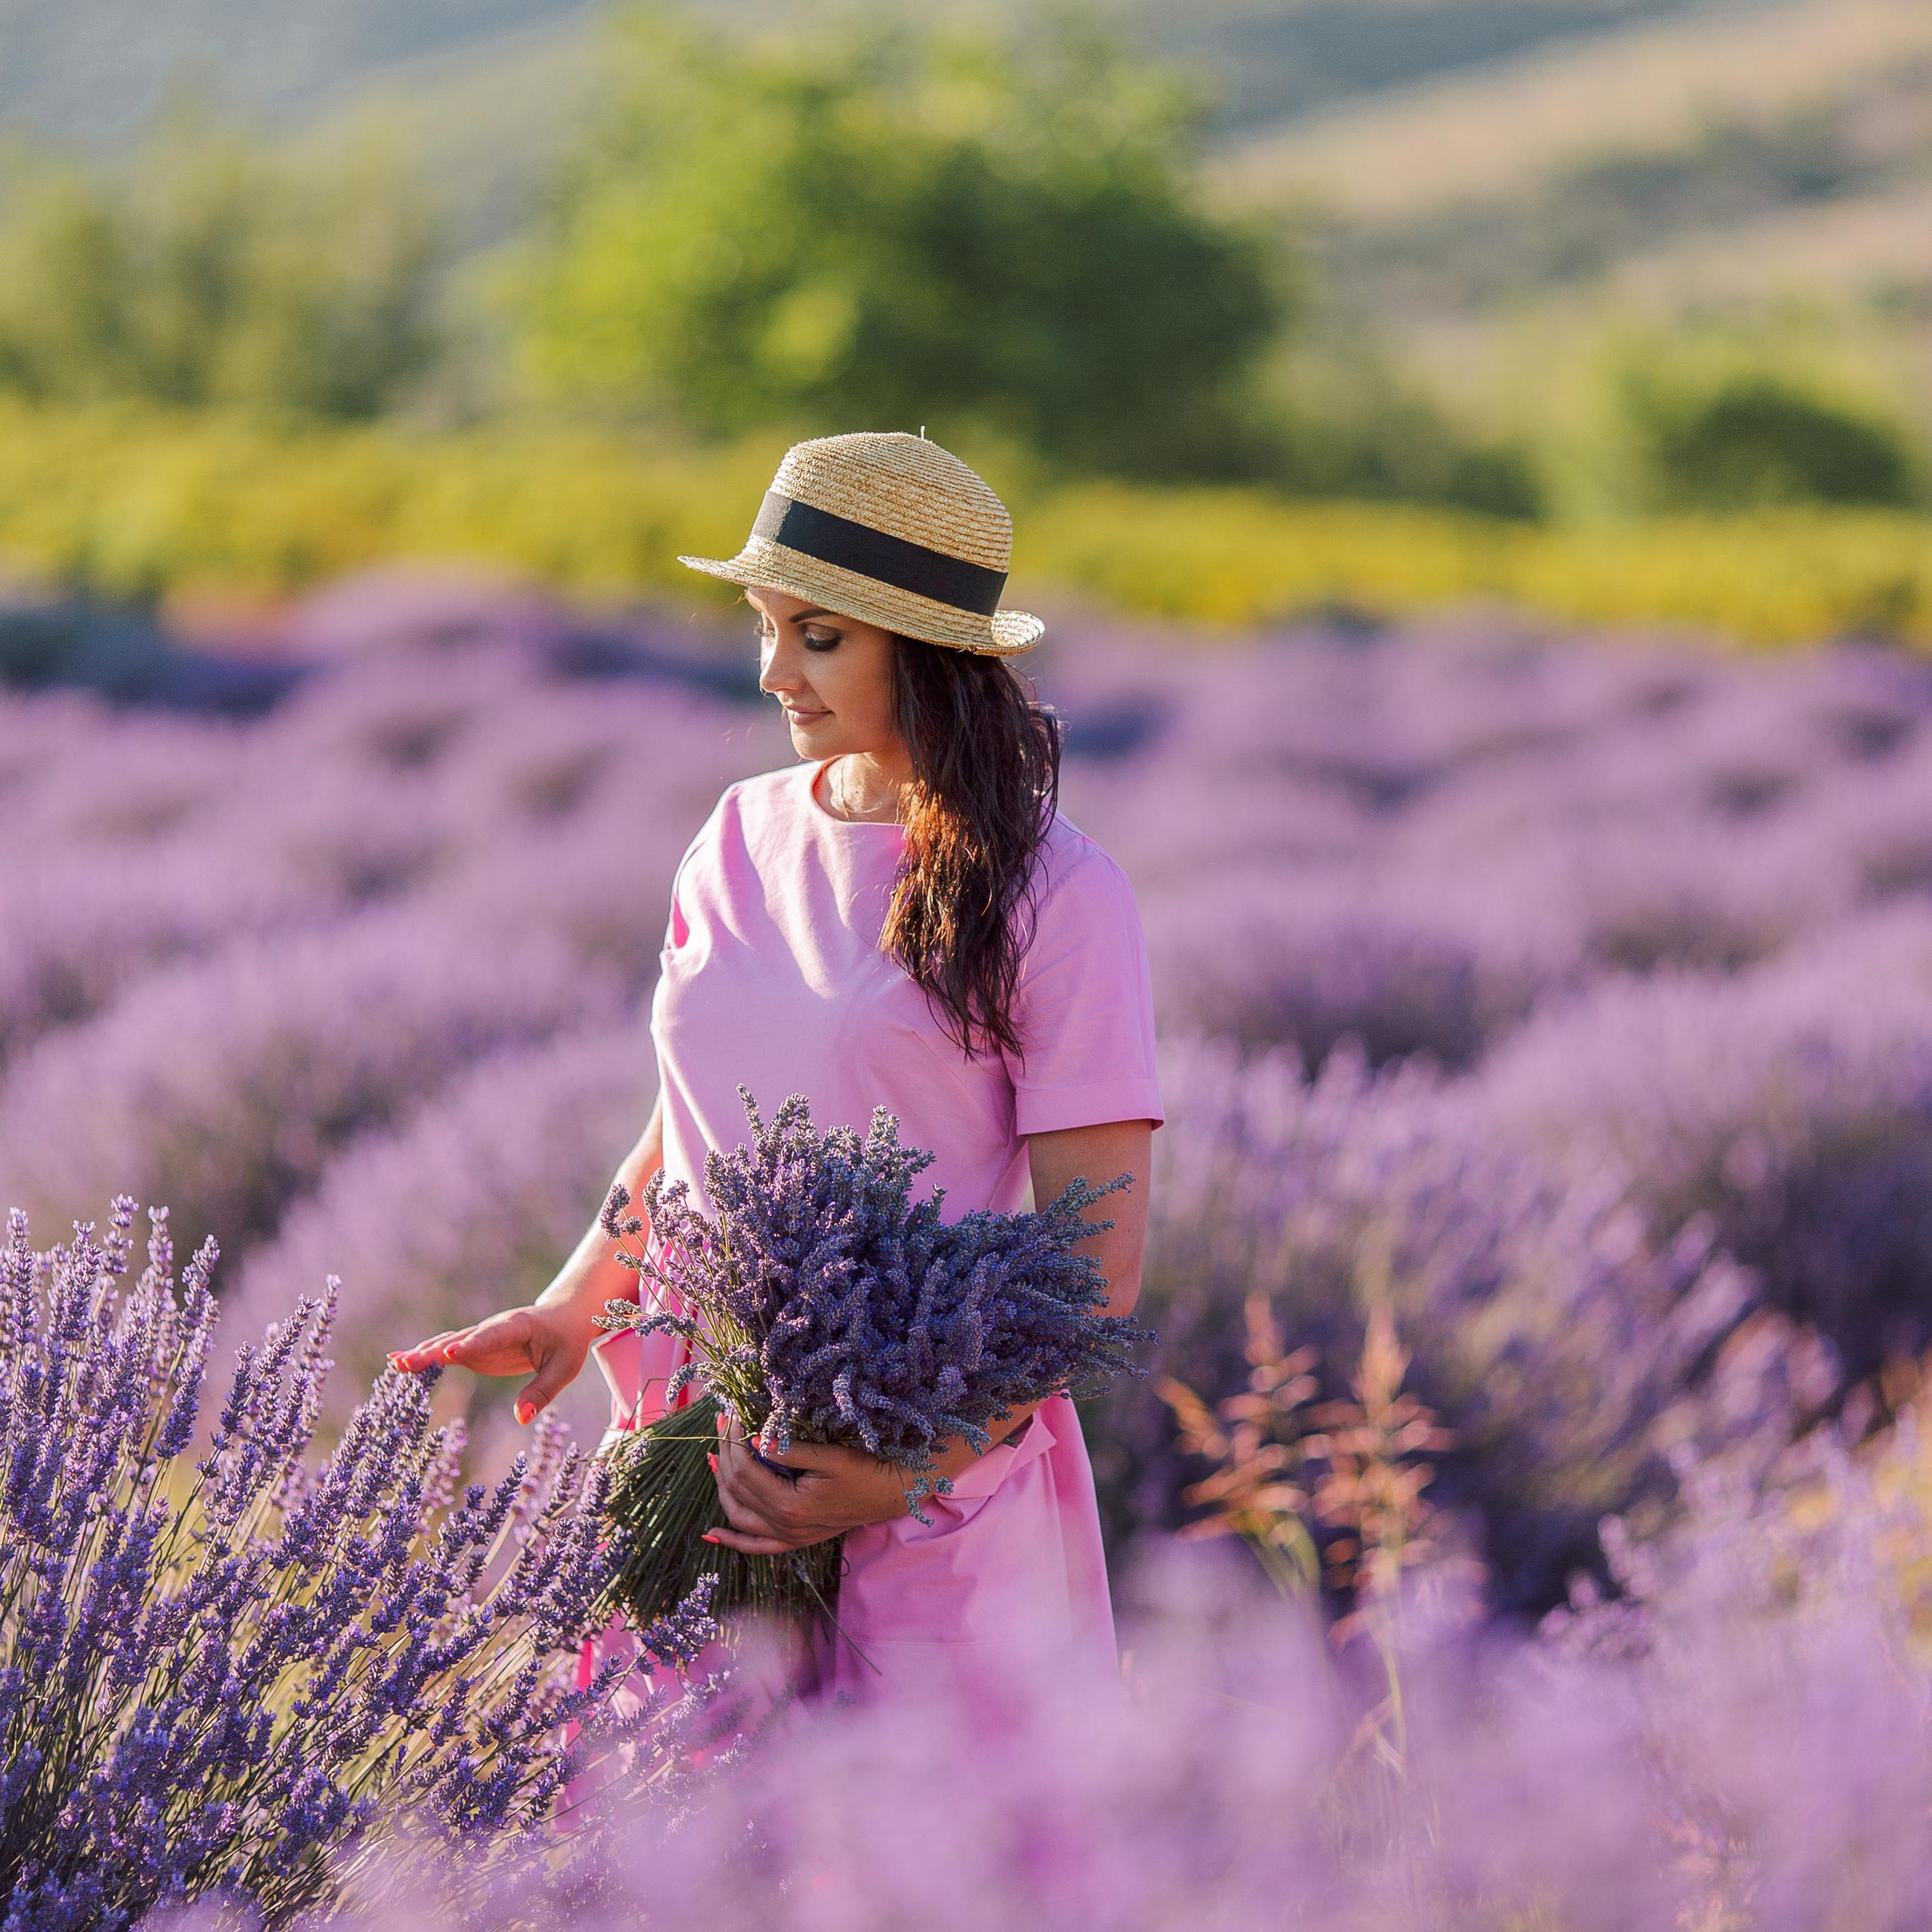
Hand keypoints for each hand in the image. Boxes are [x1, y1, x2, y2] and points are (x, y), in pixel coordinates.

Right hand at [389, 1303, 594, 1424]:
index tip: (451, 1353)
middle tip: (407, 1363)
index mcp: (518, 1326)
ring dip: (424, 1354)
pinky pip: (447, 1351)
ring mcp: (481, 1338)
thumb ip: (543, 1392)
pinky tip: (401, 1362)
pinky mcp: (474, 1349)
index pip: (493, 1336)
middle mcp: (493, 1329)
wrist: (563, 1318)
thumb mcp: (565, 1368)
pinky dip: (426, 1356)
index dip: (472, 1344)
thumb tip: (522, 1418)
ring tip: (396, 1364)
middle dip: (435, 1352)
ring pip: (448, 1344)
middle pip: (462, 1340)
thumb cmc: (566, 1342)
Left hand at [705, 1409, 912, 1554]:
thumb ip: (790, 1450)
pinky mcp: (794, 1540)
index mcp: (790, 1505)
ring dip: (721, 1487)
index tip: (732, 1414)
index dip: (734, 1441)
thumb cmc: (864, 1470)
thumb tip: (755, 1440)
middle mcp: (784, 1526)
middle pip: (737, 1489)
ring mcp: (788, 1537)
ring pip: (739, 1516)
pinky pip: (756, 1546)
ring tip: (712, 1459)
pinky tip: (713, 1535)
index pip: (746, 1470)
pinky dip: (732, 1541)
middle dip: (724, 1455)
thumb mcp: (830, 1456)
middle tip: (722, 1425)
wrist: (890, 1494)